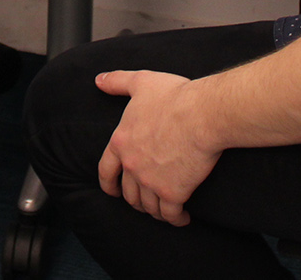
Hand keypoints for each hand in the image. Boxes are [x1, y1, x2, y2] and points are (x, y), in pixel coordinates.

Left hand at [94, 70, 221, 225]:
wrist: (202, 115)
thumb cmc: (175, 97)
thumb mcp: (141, 82)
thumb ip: (117, 82)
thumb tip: (99, 80)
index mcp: (121, 142)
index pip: (106, 170)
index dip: (108, 183)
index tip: (112, 190)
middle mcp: (132, 165)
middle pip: (128, 192)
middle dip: (134, 198)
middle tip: (143, 201)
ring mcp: (151, 182)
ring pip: (147, 206)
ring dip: (153, 210)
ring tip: (162, 210)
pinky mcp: (173, 193)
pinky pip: (170, 214)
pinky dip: (175, 219)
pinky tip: (181, 218)